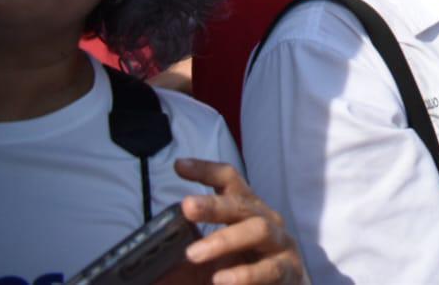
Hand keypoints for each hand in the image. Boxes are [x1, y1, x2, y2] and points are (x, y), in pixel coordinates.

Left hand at [163, 158, 302, 283]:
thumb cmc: (246, 268)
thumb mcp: (216, 257)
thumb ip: (189, 255)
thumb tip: (149, 263)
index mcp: (246, 211)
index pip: (230, 181)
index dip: (207, 171)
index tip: (180, 165)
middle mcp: (266, 219)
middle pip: (241, 203)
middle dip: (213, 204)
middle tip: (186, 207)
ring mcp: (281, 243)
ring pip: (257, 230)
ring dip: (224, 240)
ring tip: (194, 254)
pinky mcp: (289, 270)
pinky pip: (269, 269)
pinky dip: (244, 275)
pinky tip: (221, 279)